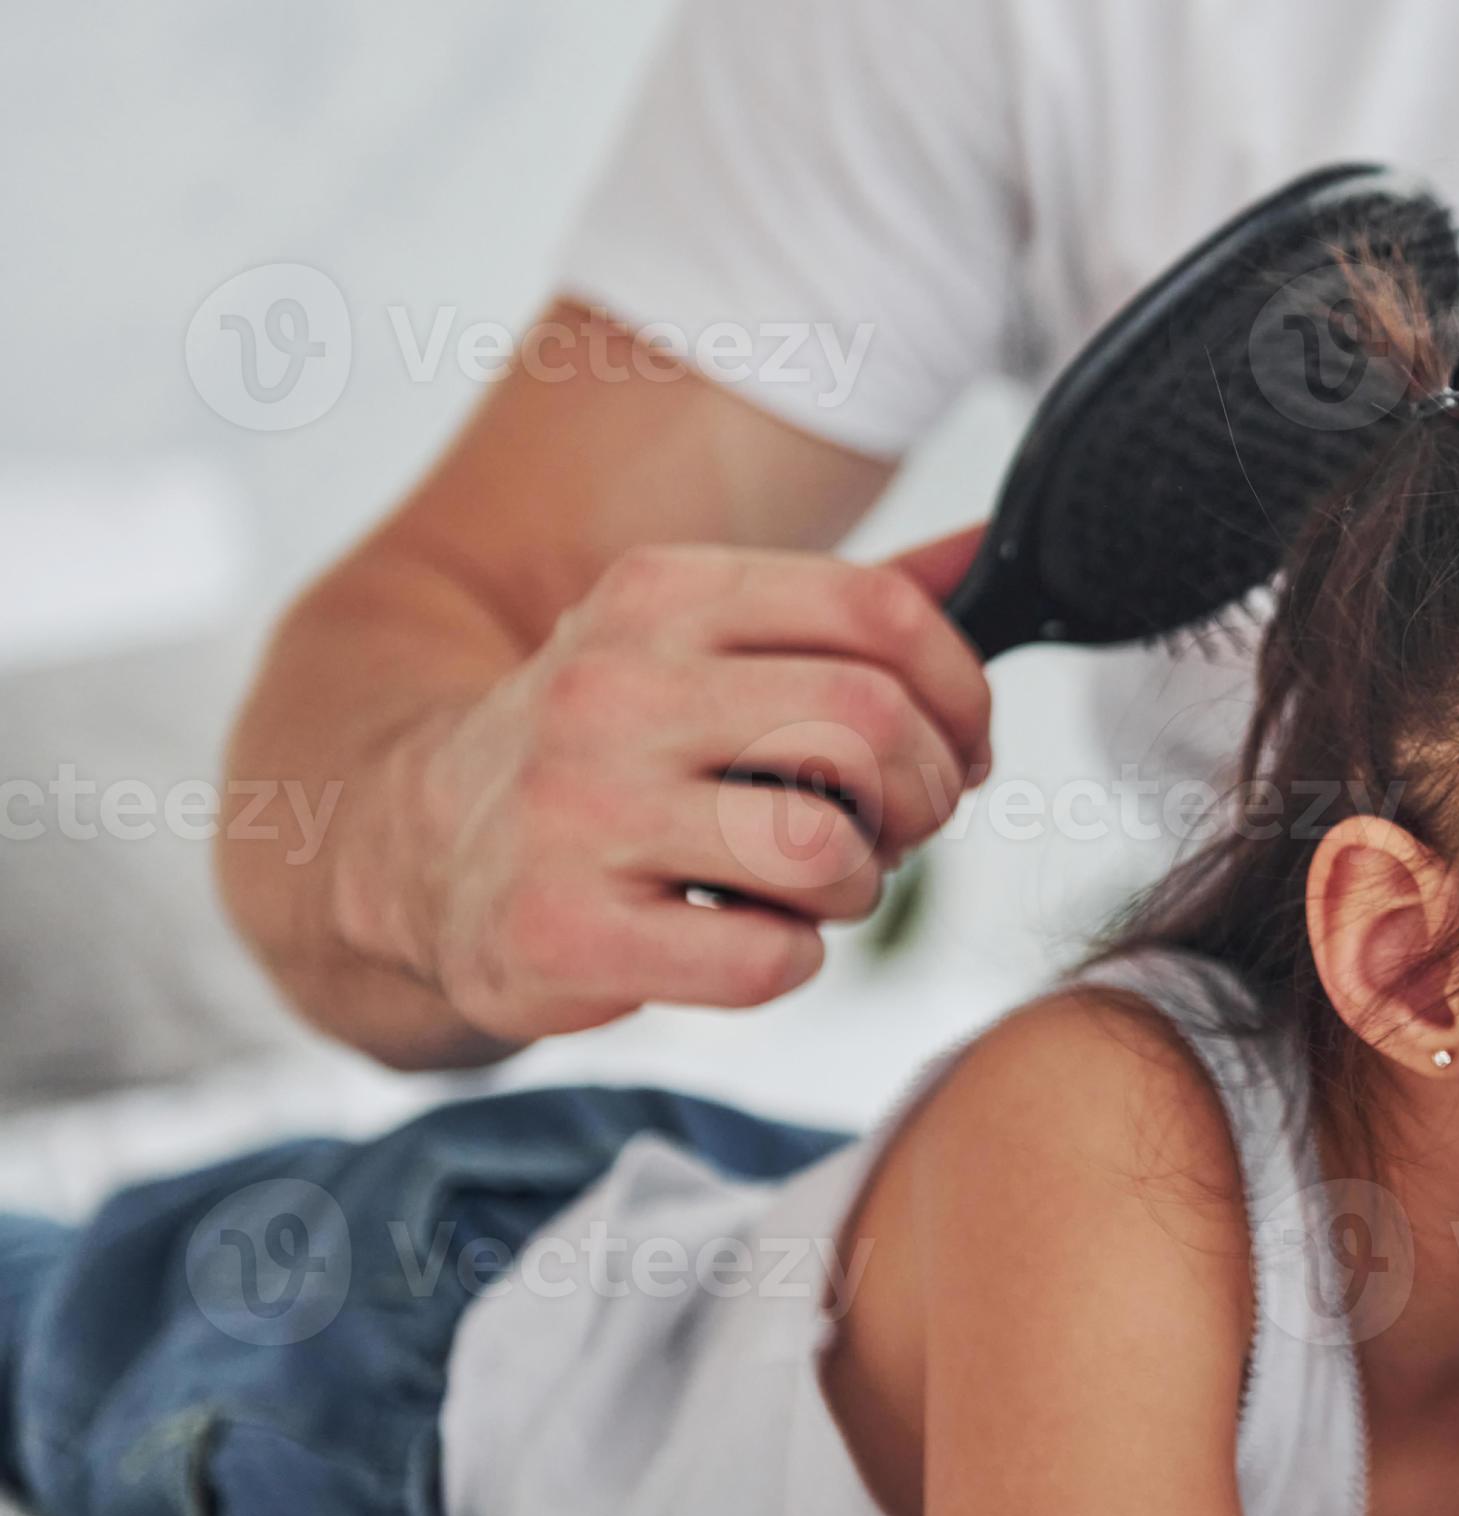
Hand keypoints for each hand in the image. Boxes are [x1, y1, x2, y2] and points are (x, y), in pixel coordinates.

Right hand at [344, 530, 993, 1045]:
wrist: (414, 852)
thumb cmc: (610, 750)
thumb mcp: (704, 642)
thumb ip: (850, 606)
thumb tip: (988, 553)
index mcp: (662, 593)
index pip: (878, 614)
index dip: (961, 694)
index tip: (962, 748)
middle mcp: (613, 686)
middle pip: (870, 724)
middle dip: (923, 795)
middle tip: (896, 828)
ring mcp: (579, 811)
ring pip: (823, 850)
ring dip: (856, 886)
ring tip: (813, 885)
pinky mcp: (563, 932)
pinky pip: (762, 960)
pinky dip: (791, 962)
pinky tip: (744, 939)